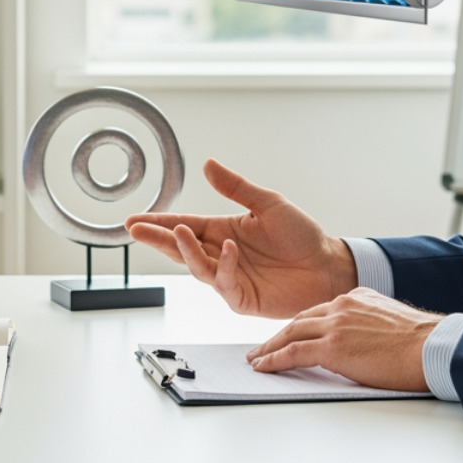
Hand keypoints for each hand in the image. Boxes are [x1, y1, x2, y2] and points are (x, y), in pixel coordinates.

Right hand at [124, 158, 356, 317]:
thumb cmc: (302, 235)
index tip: (134, 220)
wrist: (328, 265)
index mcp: (222, 230)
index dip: (158, 223)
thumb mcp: (268, 203)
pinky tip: (227, 249)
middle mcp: (220, 254)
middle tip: (137, 229)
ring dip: (186, 250)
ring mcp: (229, 278)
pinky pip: (224, 283)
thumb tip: (208, 164)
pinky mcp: (242, 298)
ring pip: (197, 266)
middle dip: (158, 238)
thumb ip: (236, 187)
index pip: (183, 225)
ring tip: (180, 232)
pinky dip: (222, 266)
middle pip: (180, 247)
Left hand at [246, 288, 438, 391]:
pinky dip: (274, 360)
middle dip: (278, 335)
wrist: (432, 347)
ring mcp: (335, 324)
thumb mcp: (390, 322)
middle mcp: (341, 305)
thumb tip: (361, 343)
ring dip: (269, 348)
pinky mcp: (332, 347)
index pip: (319, 311)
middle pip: (299, 320)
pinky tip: (263, 367)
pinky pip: (293, 353)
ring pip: (291, 334)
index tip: (289, 334)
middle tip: (263, 347)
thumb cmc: (421, 342)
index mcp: (356, 298)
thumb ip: (368, 325)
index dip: (300, 325)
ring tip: (256, 359)